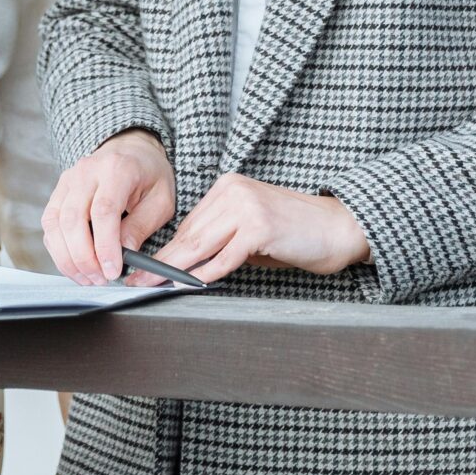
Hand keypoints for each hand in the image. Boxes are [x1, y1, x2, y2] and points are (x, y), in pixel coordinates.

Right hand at [41, 129, 175, 284]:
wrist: (132, 150)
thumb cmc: (149, 175)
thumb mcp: (161, 199)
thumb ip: (142, 225)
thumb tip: (124, 254)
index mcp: (117, 169)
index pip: (104, 211)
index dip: (105, 246)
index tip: (112, 270)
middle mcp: (86, 172)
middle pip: (73, 220)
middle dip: (84, 257)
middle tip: (99, 279)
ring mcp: (68, 181)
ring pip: (54, 224)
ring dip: (67, 258)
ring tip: (87, 278)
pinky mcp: (58, 192)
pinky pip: (49, 225)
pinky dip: (58, 249)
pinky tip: (75, 265)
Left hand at [150, 173, 369, 286]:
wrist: (339, 228)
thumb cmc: (296, 234)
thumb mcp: (251, 231)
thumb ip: (221, 240)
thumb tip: (185, 266)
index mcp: (228, 186)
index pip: (189, 224)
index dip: (166, 251)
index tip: (144, 270)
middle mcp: (234, 190)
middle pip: (190, 234)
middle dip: (162, 263)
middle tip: (137, 283)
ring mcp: (247, 206)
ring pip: (201, 245)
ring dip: (175, 271)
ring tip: (153, 288)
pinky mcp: (260, 226)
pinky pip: (224, 257)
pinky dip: (206, 274)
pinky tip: (189, 286)